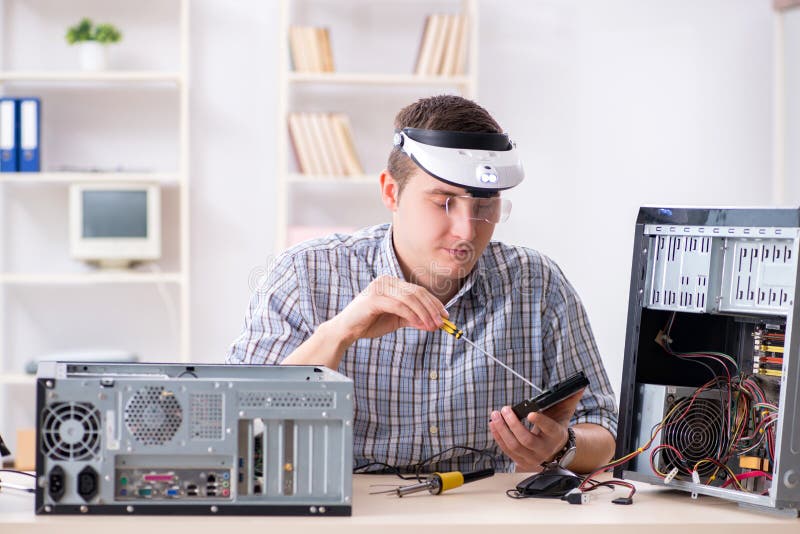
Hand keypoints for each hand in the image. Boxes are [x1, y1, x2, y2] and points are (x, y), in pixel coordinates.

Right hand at [329, 275, 447, 342]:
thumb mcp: (396, 319)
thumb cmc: (370, 323)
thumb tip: (434, 322)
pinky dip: (412, 315)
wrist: (346, 330)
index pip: (418, 290)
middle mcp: (386, 281)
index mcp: (391, 283)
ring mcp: (379, 288)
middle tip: (442, 323)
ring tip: (432, 326)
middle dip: (432, 308)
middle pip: (417, 292)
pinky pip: (398, 305)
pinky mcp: (373, 298)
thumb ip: (413, 317)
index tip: (445, 316)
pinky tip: (419, 324)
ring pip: (410, 298)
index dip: (434, 303)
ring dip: (424, 313)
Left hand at [489, 389, 583, 471]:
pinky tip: (493, 425)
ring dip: (502, 430)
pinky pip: (507, 450)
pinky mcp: (521, 461)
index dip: (540, 421)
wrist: (555, 448)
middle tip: (505, 409)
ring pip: (514, 446)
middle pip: (526, 439)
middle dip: (513, 424)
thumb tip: (579, 386)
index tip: (530, 413)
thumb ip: (570, 399)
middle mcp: (545, 449)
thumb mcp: (564, 413)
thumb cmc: (556, 426)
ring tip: (495, 415)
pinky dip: (498, 437)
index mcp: (556, 435)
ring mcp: (532, 457)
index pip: (549, 428)